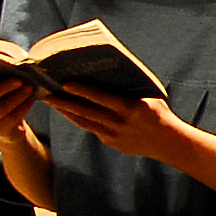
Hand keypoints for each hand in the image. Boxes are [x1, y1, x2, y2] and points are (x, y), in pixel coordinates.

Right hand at [0, 68, 39, 141]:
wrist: (12, 123)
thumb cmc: (6, 94)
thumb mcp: (1, 83)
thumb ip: (1, 74)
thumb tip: (16, 64)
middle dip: (3, 87)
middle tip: (20, 79)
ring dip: (16, 97)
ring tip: (30, 88)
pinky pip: (10, 119)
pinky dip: (22, 107)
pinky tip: (31, 99)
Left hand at [44, 83, 189, 164]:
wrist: (168, 142)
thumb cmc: (158, 111)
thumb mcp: (148, 96)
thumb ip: (129, 87)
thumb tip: (108, 72)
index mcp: (131, 108)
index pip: (102, 97)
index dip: (82, 90)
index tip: (65, 83)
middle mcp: (120, 123)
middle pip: (87, 112)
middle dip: (66, 103)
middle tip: (47, 94)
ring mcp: (114, 136)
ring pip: (85, 122)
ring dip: (67, 112)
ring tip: (53, 102)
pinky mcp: (112, 143)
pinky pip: (91, 129)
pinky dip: (79, 120)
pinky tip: (69, 113)